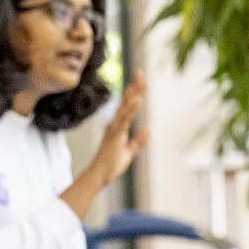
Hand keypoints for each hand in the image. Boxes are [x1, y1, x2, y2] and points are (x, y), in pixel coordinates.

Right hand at [61, 73, 150, 215]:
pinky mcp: (115, 135)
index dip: (135, 92)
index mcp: (119, 126)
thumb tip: (148, 130)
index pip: (128, 105)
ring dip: (133, 93)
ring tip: (140, 80)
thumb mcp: (129, 151)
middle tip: (140, 72)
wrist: (101, 175)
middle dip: (134, 86)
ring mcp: (115, 128)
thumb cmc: (112, 164)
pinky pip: (124, 119)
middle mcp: (116, 124)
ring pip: (125, 107)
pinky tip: (137, 99)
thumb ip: (138, 141)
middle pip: (126, 101)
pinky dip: (131, 109)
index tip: (141, 79)